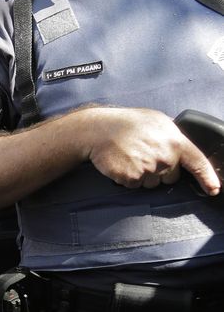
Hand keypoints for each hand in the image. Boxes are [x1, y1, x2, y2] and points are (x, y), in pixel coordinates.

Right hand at [81, 107, 220, 194]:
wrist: (98, 129)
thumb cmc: (126, 123)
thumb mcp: (157, 121)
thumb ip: (172, 136)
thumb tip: (180, 148)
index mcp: (174, 141)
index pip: (197, 162)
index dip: (207, 178)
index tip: (213, 189)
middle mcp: (165, 157)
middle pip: (170, 178)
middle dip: (160, 171)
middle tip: (144, 155)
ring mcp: (148, 168)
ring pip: (151, 183)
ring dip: (142, 175)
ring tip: (130, 157)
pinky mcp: (131, 178)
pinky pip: (134, 185)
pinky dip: (127, 177)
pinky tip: (121, 163)